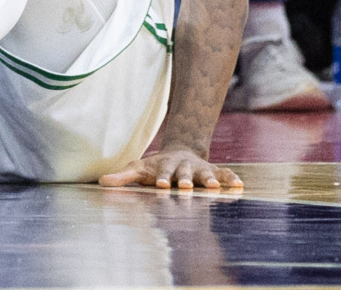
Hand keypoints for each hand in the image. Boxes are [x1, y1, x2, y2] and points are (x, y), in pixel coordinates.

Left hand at [100, 147, 242, 191]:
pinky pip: (223, 173)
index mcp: (164, 166)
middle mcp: (183, 166)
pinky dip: (231, 178)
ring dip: (209, 180)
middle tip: (185, 187)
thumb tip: (101, 182)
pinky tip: (240, 185)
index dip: (161, 178)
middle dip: (185, 180)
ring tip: (214, 187)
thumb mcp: (138, 169)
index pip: (161, 172)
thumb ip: (122, 177)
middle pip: (184, 173)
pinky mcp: (213, 172)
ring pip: (204, 173)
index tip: (161, 186)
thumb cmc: (155, 167)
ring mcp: (199, 169)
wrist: (180, 152)